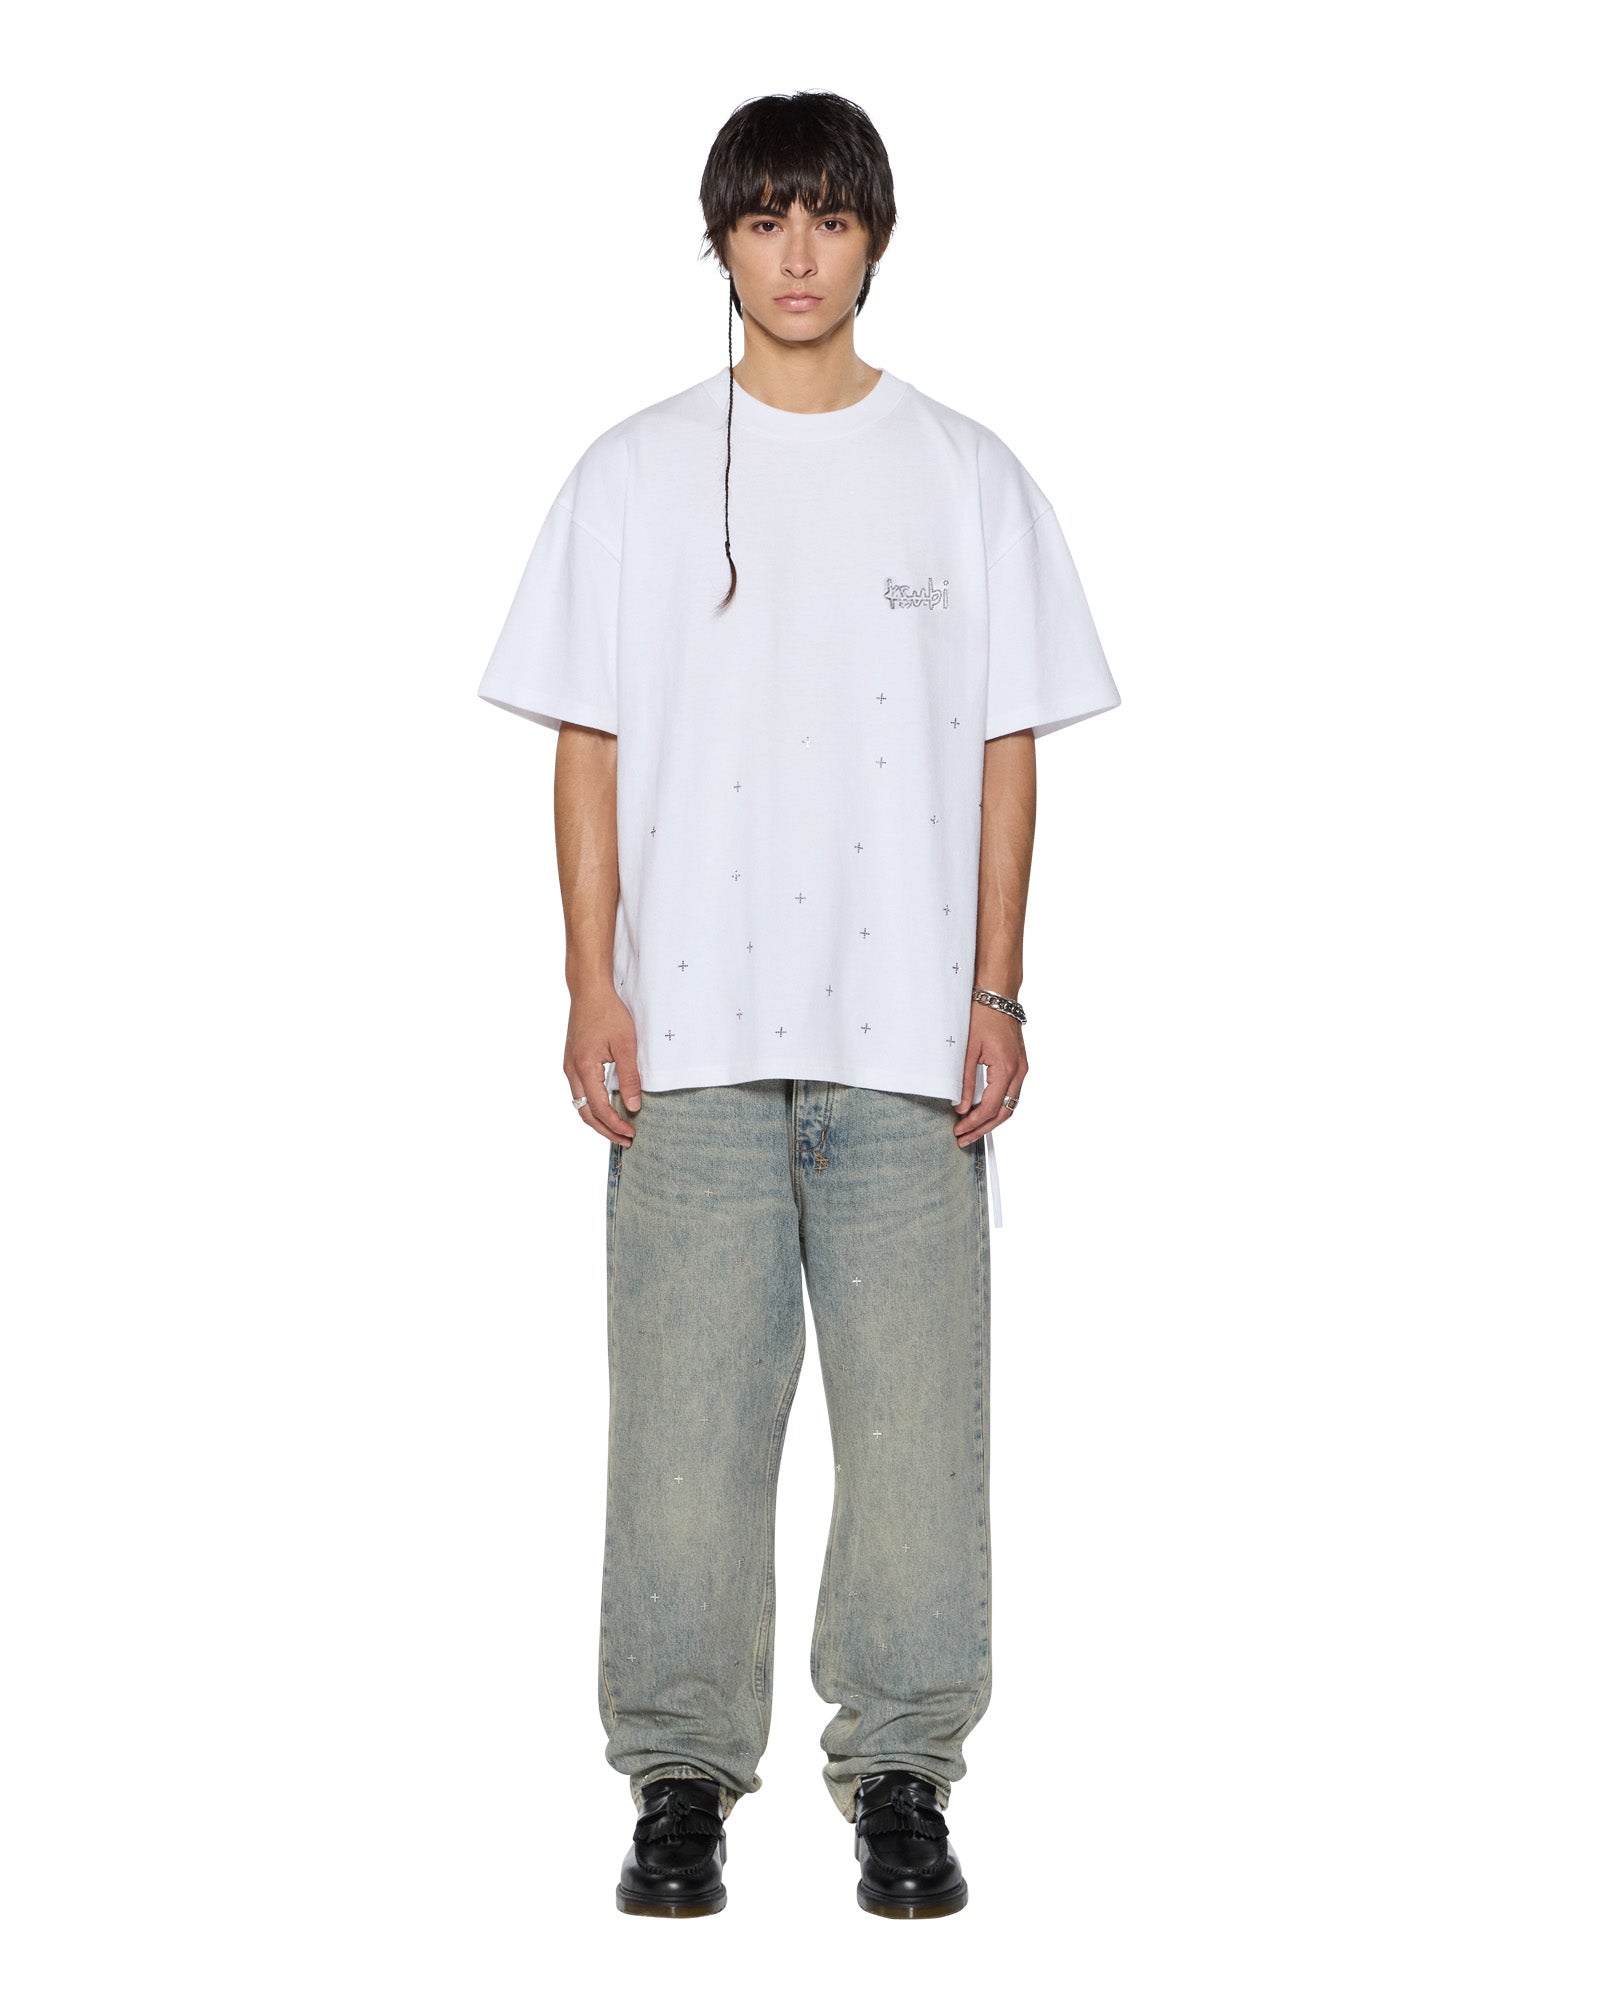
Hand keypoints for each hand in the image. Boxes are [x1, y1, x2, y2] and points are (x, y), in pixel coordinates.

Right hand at [564, 989, 643, 1144]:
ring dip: (598, 1119)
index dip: (615, 1124)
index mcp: (584, 1067)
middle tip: (625, 1140)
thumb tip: (633, 1106)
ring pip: (580, 1104)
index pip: (599, 1107)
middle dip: (605, 1130)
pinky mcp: (572, 1061)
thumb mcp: (626, 1045)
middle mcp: (571, 1071)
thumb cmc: (608, 1013)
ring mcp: (569, 1066)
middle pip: (585, 1112)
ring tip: (617, 1129)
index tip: (631, 1133)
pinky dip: (592, 1105)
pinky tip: (607, 1108)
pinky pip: (580, 1092)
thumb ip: (629, 1078)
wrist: (589, 991)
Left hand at [953, 1003, 1024, 1145]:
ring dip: (992, 1120)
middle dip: (983, 1129)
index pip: (990, 1107)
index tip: (958, 1130)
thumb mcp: (968, 1050)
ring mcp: (1022, 1068)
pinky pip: (1012, 1093)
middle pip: (1004, 1112)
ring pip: (1010, 1105)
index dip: (974, 1123)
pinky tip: (983, 1111)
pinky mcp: (1019, 1064)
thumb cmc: (982, 1016)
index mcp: (1006, 1068)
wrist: (998, 996)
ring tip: (972, 1130)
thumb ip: (966, 1081)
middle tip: (964, 1139)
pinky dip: (998, 1106)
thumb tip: (962, 1108)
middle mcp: (1019, 1071)